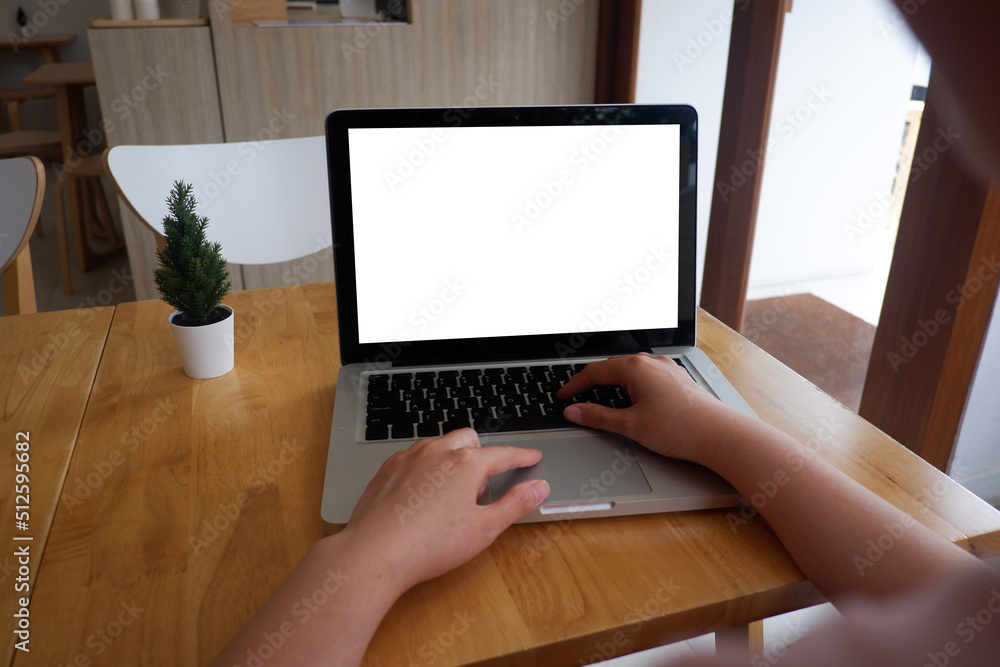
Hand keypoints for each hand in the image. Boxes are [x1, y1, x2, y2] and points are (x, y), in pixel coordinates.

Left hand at [340, 428, 548, 594]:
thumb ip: (515, 504)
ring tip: (450, 494)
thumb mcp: (484, 529)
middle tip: (479, 489)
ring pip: (439, 444)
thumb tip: (538, 488)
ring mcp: (409, 457)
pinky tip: (423, 493)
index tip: (531, 456)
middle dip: (481, 455)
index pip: (503, 454)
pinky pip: (414, 456)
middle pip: (469, 440)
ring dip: (452, 458)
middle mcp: (437, 452)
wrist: (376, 552)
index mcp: (466, 464)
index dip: (521, 456)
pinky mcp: (388, 468)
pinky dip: (426, 466)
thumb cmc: (429, 544)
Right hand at [556, 353, 737, 462]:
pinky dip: (630, 385)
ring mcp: (666, 369)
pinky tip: (631, 400)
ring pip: (630, 371)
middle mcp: (651, 362)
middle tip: (576, 397)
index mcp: (635, 367)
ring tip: (600, 398)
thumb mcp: (630, 424)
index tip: (562, 397)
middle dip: (591, 382)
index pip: (594, 372)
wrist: (719, 435)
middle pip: (611, 367)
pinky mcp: (677, 379)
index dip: (574, 386)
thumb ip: (597, 416)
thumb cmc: (679, 427)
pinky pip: (646, 376)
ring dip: (611, 382)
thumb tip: (575, 411)